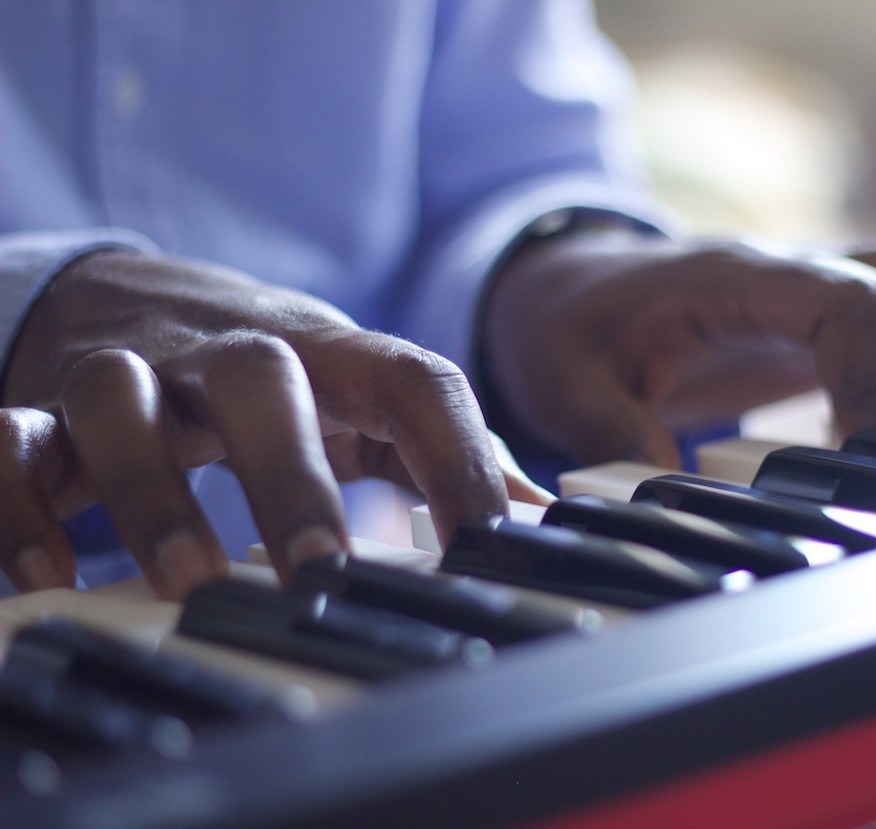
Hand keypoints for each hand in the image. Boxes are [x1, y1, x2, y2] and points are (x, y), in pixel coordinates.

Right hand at [0, 250, 514, 597]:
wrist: (133, 294)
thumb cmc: (274, 376)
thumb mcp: (358, 399)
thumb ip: (434, 449)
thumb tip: (533, 512)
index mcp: (329, 355)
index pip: (413, 379)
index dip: (459, 455)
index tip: (492, 547)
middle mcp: (232, 353)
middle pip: (264, 376)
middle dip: (291, 473)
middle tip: (321, 570)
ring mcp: (135, 370)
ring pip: (123, 398)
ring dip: (151, 490)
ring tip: (187, 581)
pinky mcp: (45, 400)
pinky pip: (11, 435)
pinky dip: (19, 500)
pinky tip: (47, 577)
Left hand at [482, 229, 875, 465]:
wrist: (567, 286)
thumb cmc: (566, 330)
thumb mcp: (564, 383)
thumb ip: (613, 435)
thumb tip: (677, 502)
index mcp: (739, 276)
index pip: (846, 298)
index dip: (872, 375)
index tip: (869, 452)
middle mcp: (803, 267)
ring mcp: (832, 281)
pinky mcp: (844, 309)